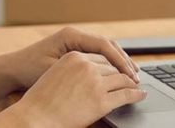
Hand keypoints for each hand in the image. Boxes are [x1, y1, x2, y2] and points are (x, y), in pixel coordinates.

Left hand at [7, 27, 139, 90]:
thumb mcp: (54, 71)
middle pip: (108, 45)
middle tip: (137, 77)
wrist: (12, 69)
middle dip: (123, 61)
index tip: (130, 75)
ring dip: (119, 62)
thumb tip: (104, 76)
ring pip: (105, 49)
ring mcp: (75, 41)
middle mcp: (75, 35)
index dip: (119, 61)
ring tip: (132, 77)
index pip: (103, 45)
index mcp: (71, 35)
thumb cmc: (29, 71)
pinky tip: (117, 76)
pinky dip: (109, 64)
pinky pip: (97, 55)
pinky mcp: (74, 50)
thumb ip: (79, 70)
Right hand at [10, 51, 146, 127]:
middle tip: (132, 78)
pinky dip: (136, 94)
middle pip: (112, 67)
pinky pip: (125, 94)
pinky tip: (140, 95)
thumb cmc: (40, 101)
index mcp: (74, 57)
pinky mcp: (101, 101)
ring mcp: (95, 83)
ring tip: (137, 86)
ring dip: (131, 83)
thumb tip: (87, 76)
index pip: (100, 57)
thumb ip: (73, 72)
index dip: (111, 65)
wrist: (34, 117)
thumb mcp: (55, 75)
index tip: (118, 69)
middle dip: (122, 73)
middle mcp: (86, 66)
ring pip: (121, 79)